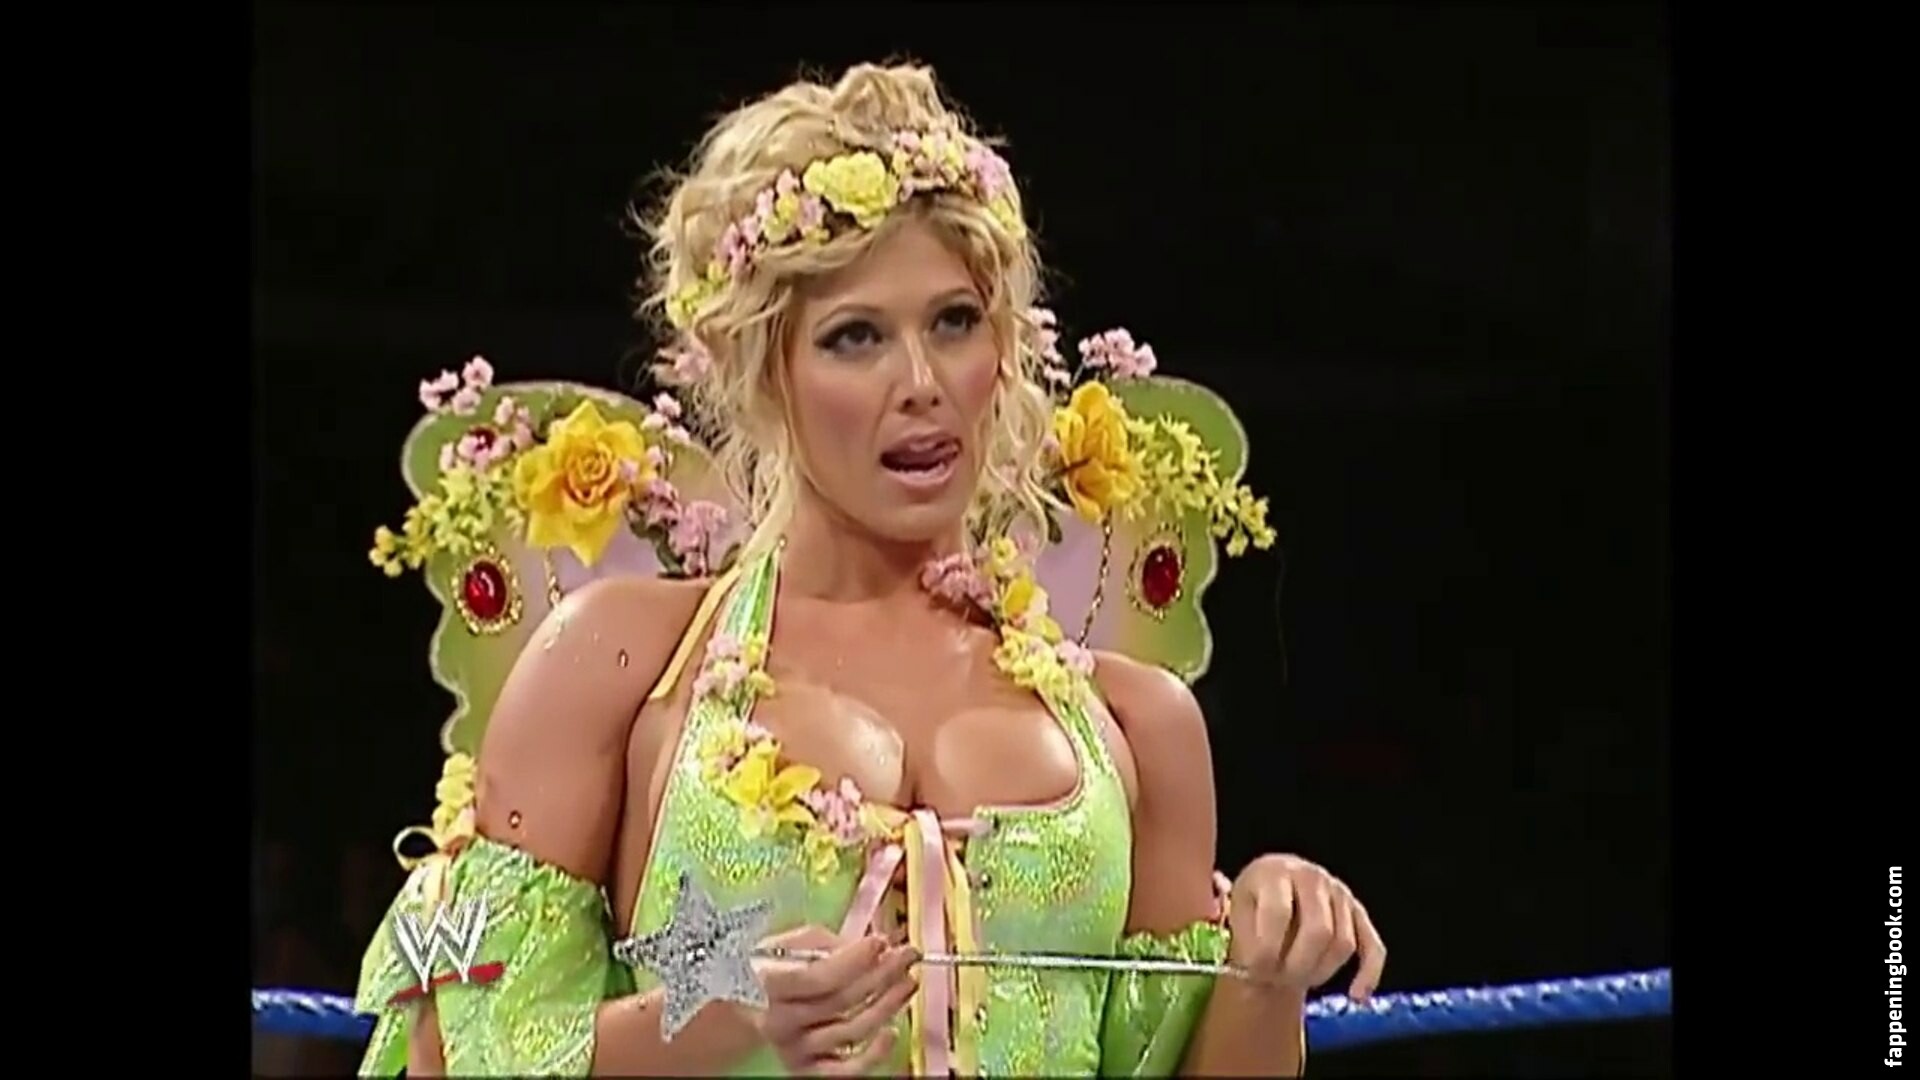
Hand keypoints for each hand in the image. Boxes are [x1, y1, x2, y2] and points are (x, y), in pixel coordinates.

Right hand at [755, 925, 916, 1074]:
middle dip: (882, 974)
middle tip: (907, 956)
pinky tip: (891, 1033)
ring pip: (852, 1030)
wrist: (747, 1007)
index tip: (881, 941)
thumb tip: (873, 948)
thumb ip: (827, 944)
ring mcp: (795, 1048)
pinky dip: (874, 1054)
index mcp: (769, 985)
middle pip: (842, 1001)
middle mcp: (780, 1022)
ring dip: (887, 1004)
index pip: (820, 976)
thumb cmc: (774, 969)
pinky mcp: (808, 1070)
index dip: (856, 959)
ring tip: (907, 982)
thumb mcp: (791, 943)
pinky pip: (847, 1071)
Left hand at [1226, 854, 1385, 1001]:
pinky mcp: (1358, 912)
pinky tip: (1357, 996)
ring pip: (1343, 943)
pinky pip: (1373, 946)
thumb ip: (1245, 935)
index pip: (1278, 913)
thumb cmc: (1254, 903)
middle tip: (1277, 981)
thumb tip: (1255, 965)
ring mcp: (1339, 893)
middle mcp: (1312, 877)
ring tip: (1294, 981)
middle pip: (1318, 930)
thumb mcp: (1238, 910)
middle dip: (1296, 966)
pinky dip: (1368, 973)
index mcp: (1276, 872)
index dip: (1266, 949)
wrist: (1275, 887)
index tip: (1254, 971)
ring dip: (1320, 972)